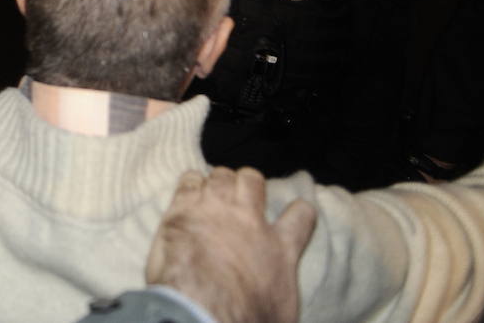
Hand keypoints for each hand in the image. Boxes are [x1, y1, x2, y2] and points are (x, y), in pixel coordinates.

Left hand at [146, 167, 317, 322]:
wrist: (201, 308)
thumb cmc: (246, 316)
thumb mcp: (281, 309)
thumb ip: (281, 284)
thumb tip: (276, 287)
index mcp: (280, 248)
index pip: (301, 216)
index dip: (299, 212)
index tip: (295, 212)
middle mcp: (249, 220)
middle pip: (252, 180)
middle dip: (247, 183)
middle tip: (240, 196)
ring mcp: (214, 209)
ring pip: (221, 175)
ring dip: (218, 182)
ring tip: (212, 192)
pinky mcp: (182, 208)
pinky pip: (189, 179)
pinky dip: (190, 183)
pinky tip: (187, 192)